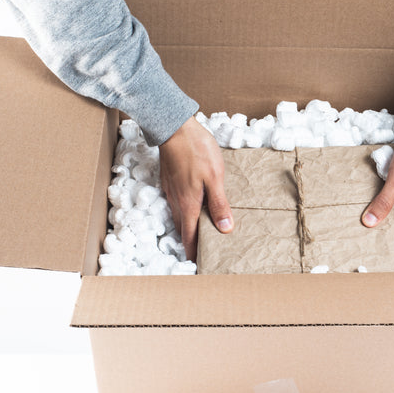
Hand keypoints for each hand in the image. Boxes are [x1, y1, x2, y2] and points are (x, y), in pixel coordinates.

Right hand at [159, 116, 232, 261]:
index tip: (198, 265)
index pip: (190, 236)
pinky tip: (192, 208)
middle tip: (202, 254)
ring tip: (199, 234)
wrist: (174, 127)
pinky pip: (176, 203)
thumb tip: (225, 229)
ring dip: (188, 228)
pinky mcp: (169, 181)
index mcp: (189, 204)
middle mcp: (176, 201)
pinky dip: (184, 212)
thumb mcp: (215, 177)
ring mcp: (170, 190)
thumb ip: (219, 204)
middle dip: (191, 243)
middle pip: (184, 229)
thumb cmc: (197, 150)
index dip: (194, 252)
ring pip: (179, 216)